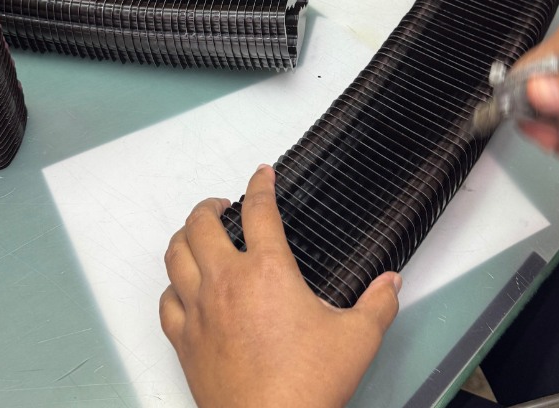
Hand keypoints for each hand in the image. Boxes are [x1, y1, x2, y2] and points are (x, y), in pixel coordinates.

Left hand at [160, 164, 401, 407]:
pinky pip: (165, 301)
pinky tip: (182, 287)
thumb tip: (392, 282)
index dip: (261, 184)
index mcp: (268, 271)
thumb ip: (379, 303)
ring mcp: (199, 310)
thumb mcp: (358, 338)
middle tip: (222, 204)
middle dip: (210, 205)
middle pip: (201, 224)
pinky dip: (173, 286)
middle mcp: (226, 281)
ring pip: (175, 255)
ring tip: (196, 233)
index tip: (263, 173)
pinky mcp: (184, 339)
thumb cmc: (307, 384)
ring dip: (184, 236)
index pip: (259, 210)